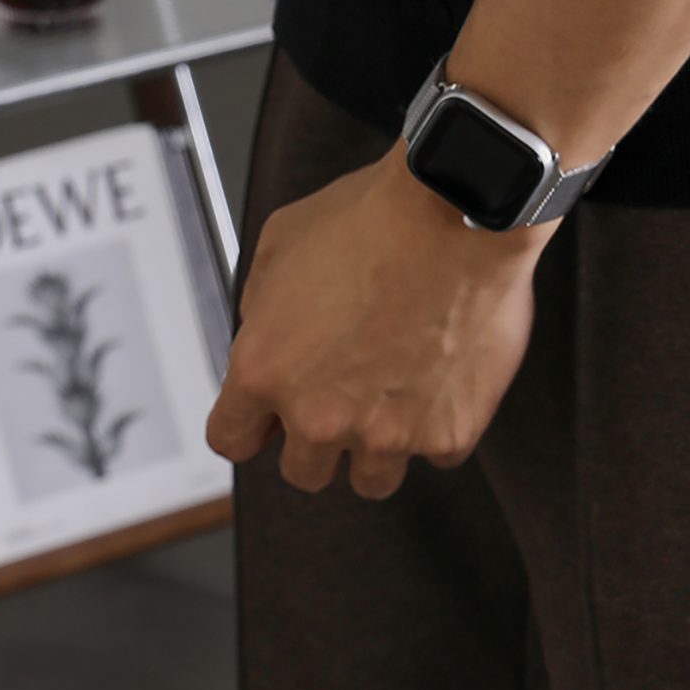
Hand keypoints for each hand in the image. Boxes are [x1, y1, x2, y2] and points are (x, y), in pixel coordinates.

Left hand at [206, 147, 552, 499]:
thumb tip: (265, 324)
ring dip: (377, 443)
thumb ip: (261, 298)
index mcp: (265, 369)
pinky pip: (438, 452)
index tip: (268, 416)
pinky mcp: (447, 432)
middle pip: (302, 472)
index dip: (250, 424)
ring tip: (396, 389)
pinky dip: (440, 422)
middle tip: (344, 391)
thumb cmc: (376, 215)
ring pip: (371, 479)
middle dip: (317, 436)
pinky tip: (442, 376)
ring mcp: (386, 432)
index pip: (231, 439)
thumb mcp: (282, 236)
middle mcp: (319, 414)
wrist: (458, 209)